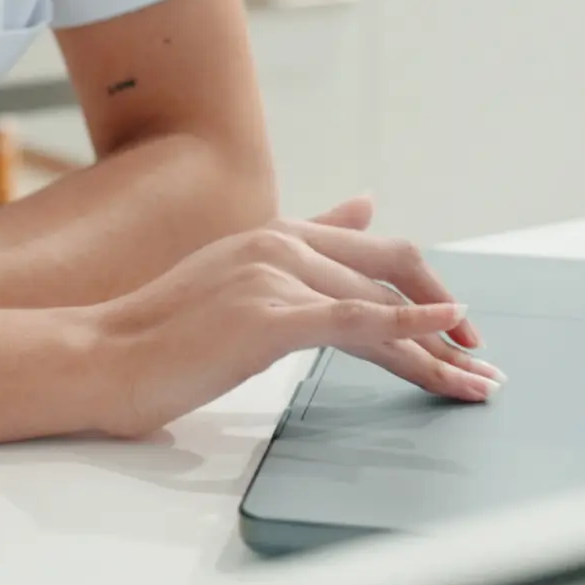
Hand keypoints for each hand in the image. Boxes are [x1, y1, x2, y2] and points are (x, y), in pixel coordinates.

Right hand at [87, 212, 504, 437]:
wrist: (101, 357)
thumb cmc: (161, 333)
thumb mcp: (238, 275)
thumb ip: (305, 244)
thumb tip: (367, 201)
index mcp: (276, 233)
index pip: (374, 255)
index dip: (425, 289)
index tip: (461, 328)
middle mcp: (281, 244)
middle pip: (390, 281)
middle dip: (446, 324)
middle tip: (484, 363)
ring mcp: (275, 275)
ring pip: (381, 310)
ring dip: (438, 351)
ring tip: (477, 383)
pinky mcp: (269, 315)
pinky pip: (356, 319)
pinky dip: (409, 325)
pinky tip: (445, 331)